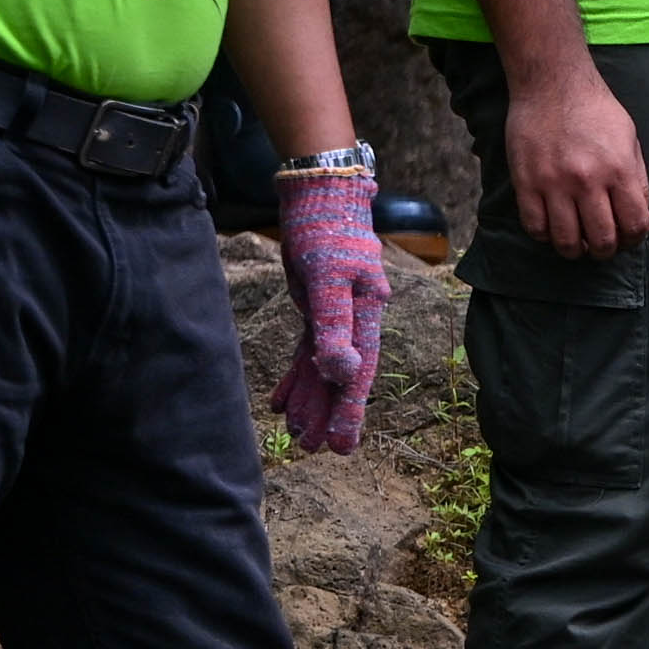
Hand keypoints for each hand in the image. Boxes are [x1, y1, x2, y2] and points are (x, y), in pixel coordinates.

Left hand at [273, 164, 392, 452]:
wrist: (319, 199)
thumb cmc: (327, 233)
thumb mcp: (328, 278)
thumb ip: (335, 326)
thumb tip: (344, 373)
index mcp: (365, 318)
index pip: (359, 374)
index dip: (350, 411)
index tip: (341, 446)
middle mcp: (355, 322)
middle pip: (342, 378)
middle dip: (328, 414)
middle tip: (314, 449)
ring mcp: (336, 316)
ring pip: (322, 369)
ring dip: (310, 400)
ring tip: (295, 434)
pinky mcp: (318, 308)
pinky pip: (307, 352)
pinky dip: (296, 377)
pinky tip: (282, 401)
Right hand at [501, 63, 648, 258]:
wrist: (552, 84)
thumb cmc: (596, 112)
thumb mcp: (630, 143)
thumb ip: (638, 185)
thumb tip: (644, 225)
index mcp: (619, 170)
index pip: (634, 226)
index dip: (633, 241)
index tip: (627, 239)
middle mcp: (587, 180)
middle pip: (602, 240)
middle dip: (605, 251)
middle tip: (601, 246)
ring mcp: (554, 183)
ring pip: (566, 240)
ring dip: (574, 249)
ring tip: (577, 242)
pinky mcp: (526, 181)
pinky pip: (534, 226)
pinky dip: (545, 235)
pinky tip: (552, 227)